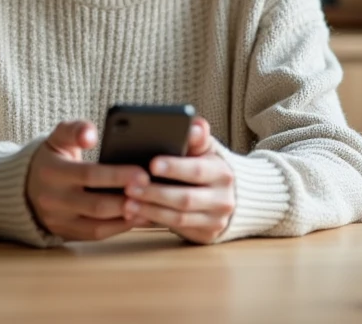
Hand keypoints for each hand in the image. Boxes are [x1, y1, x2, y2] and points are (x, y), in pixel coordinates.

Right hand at [27, 120, 150, 240]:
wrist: (23, 187)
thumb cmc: (52, 158)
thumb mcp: (57, 137)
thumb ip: (75, 129)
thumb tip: (91, 134)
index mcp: (52, 171)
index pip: (88, 174)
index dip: (117, 175)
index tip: (143, 173)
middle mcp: (53, 199)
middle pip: (96, 204)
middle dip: (127, 199)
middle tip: (153, 192)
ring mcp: (59, 221)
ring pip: (98, 226)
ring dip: (127, 218)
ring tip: (151, 206)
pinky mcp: (65, 234)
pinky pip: (96, 235)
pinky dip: (119, 228)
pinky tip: (138, 217)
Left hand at [121, 117, 234, 244]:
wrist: (233, 196)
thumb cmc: (209, 166)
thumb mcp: (207, 149)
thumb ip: (198, 137)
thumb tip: (195, 125)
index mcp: (223, 173)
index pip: (197, 171)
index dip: (174, 168)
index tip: (151, 164)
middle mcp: (223, 199)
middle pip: (185, 199)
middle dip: (155, 193)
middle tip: (129, 187)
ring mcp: (216, 220)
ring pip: (179, 218)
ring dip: (151, 210)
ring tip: (128, 203)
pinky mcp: (206, 235)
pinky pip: (177, 230)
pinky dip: (155, 222)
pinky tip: (137, 215)